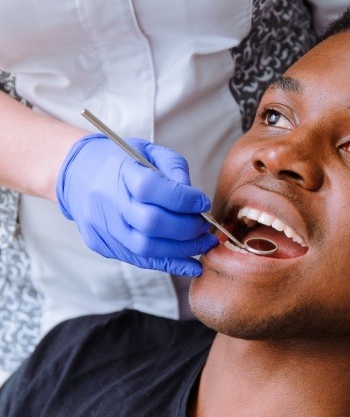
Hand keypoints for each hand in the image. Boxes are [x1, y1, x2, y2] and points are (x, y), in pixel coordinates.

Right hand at [56, 134, 217, 275]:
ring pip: (146, 248)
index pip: (152, 188)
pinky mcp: (103, 245)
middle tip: (205, 226)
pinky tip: (191, 265)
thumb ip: (174, 168)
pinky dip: (170, 264)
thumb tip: (194, 198)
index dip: (184, 199)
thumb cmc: (120, 161)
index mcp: (119, 171)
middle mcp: (108, 201)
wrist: (77, 174)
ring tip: (203, 244)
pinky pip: (140, 261)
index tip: (203, 203)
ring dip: (183, 250)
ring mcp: (103, 227)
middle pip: (151, 223)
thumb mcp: (148, 151)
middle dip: (187, 228)